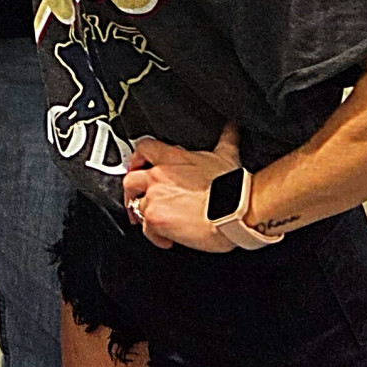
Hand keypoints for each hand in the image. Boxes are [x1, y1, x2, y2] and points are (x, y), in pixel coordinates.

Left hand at [121, 125, 240, 252]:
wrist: (236, 212)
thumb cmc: (233, 188)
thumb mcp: (227, 156)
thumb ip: (226, 139)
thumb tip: (232, 127)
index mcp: (172, 158)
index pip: (143, 148)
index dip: (138, 159)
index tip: (141, 167)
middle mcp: (158, 176)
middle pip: (130, 181)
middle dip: (133, 193)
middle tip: (141, 201)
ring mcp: (154, 198)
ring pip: (137, 207)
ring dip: (148, 216)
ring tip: (161, 224)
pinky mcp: (155, 220)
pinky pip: (146, 230)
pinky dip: (156, 236)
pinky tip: (168, 239)